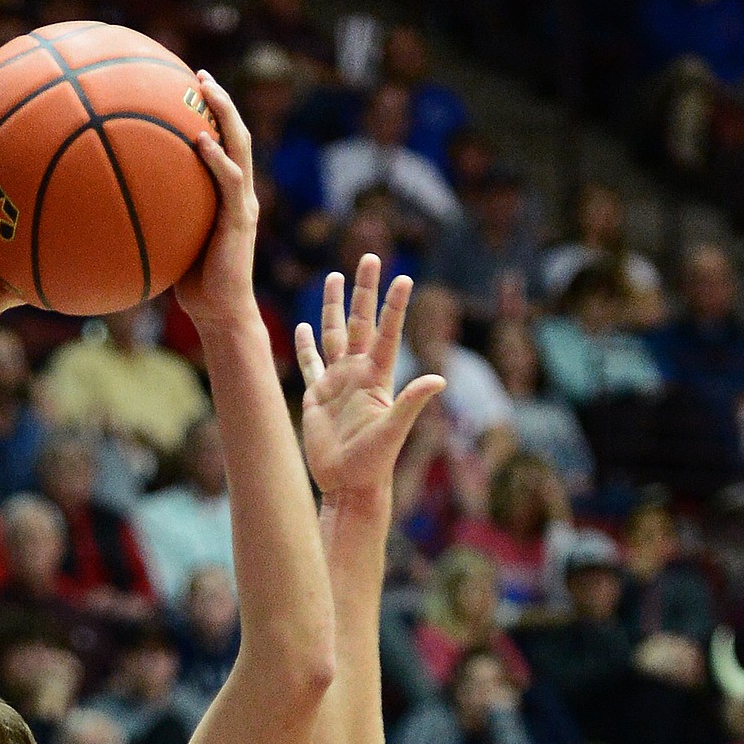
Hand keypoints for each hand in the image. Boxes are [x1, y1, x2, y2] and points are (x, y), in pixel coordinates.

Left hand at [175, 74, 258, 332]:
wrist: (220, 315)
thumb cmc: (192, 288)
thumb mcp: (171, 244)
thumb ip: (158, 218)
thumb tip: (116, 205)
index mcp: (228, 197)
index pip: (226, 146)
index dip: (214, 115)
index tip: (191, 88)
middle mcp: (240, 195)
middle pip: (237, 135)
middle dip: (221, 101)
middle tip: (200, 75)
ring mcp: (243, 206)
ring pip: (241, 147)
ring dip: (225, 115)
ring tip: (206, 90)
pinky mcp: (240, 222)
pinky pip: (231, 182)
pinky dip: (218, 160)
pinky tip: (202, 141)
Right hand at [297, 254, 444, 499]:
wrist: (348, 485)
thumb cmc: (373, 463)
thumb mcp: (393, 431)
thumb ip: (412, 402)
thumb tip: (440, 380)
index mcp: (377, 378)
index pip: (386, 333)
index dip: (393, 306)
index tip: (403, 277)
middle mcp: (358, 374)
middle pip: (360, 323)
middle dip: (364, 291)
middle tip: (370, 258)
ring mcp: (336, 383)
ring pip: (333, 335)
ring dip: (334, 307)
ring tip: (335, 276)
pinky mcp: (316, 397)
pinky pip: (310, 364)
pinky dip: (306, 346)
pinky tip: (303, 327)